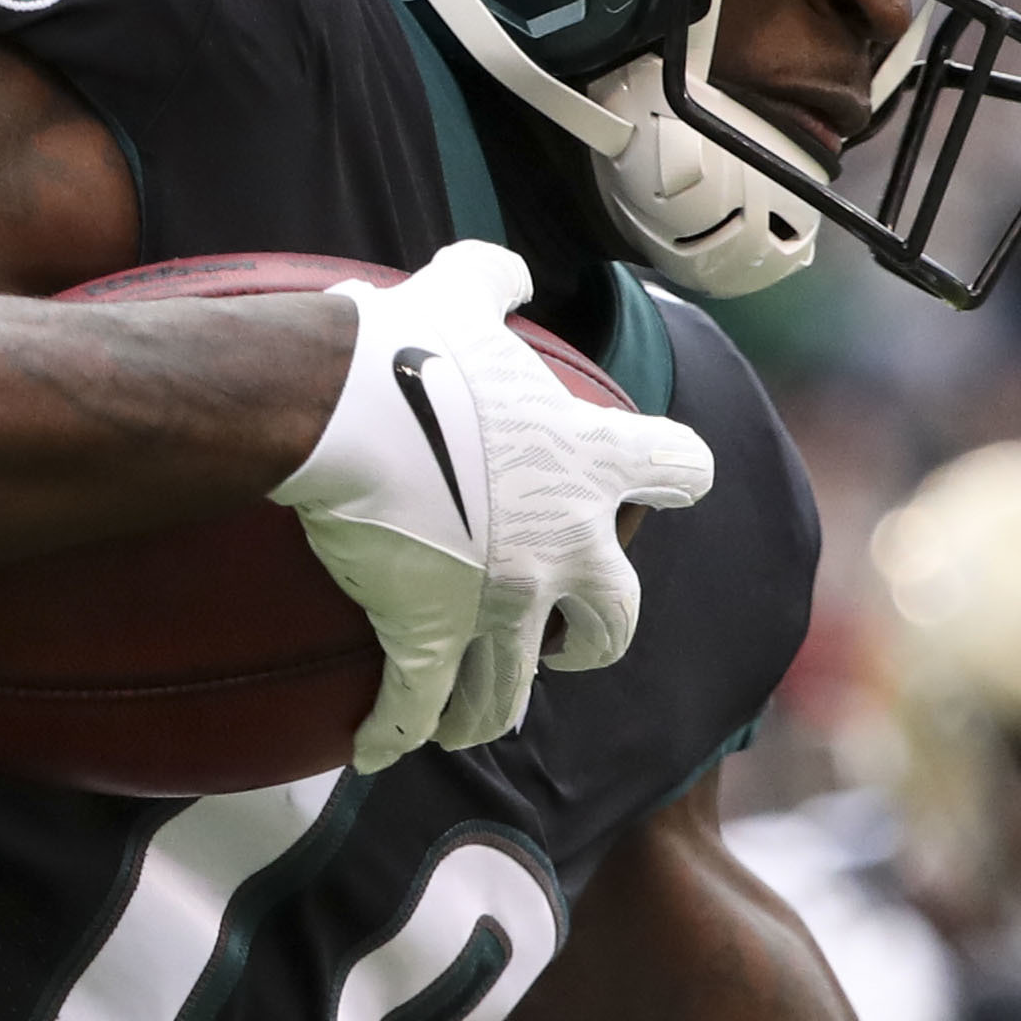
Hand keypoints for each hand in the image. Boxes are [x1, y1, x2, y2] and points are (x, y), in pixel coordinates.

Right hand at [273, 243, 713, 773]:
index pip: (681, 470)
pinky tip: (375, 749)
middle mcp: (564, 547)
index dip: (671, 477)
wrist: (339, 410)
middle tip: (561, 640)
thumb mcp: (458, 292)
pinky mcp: (434, 641)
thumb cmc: (407, 348)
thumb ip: (494, 280)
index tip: (662, 486)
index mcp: (586, 463)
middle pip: (618, 622)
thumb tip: (511, 272)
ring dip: (493, 707)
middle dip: (593, 638)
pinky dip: (395, 733)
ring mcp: (503, 604)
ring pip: (517, 688)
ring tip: (469, 717)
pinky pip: (420, 710)